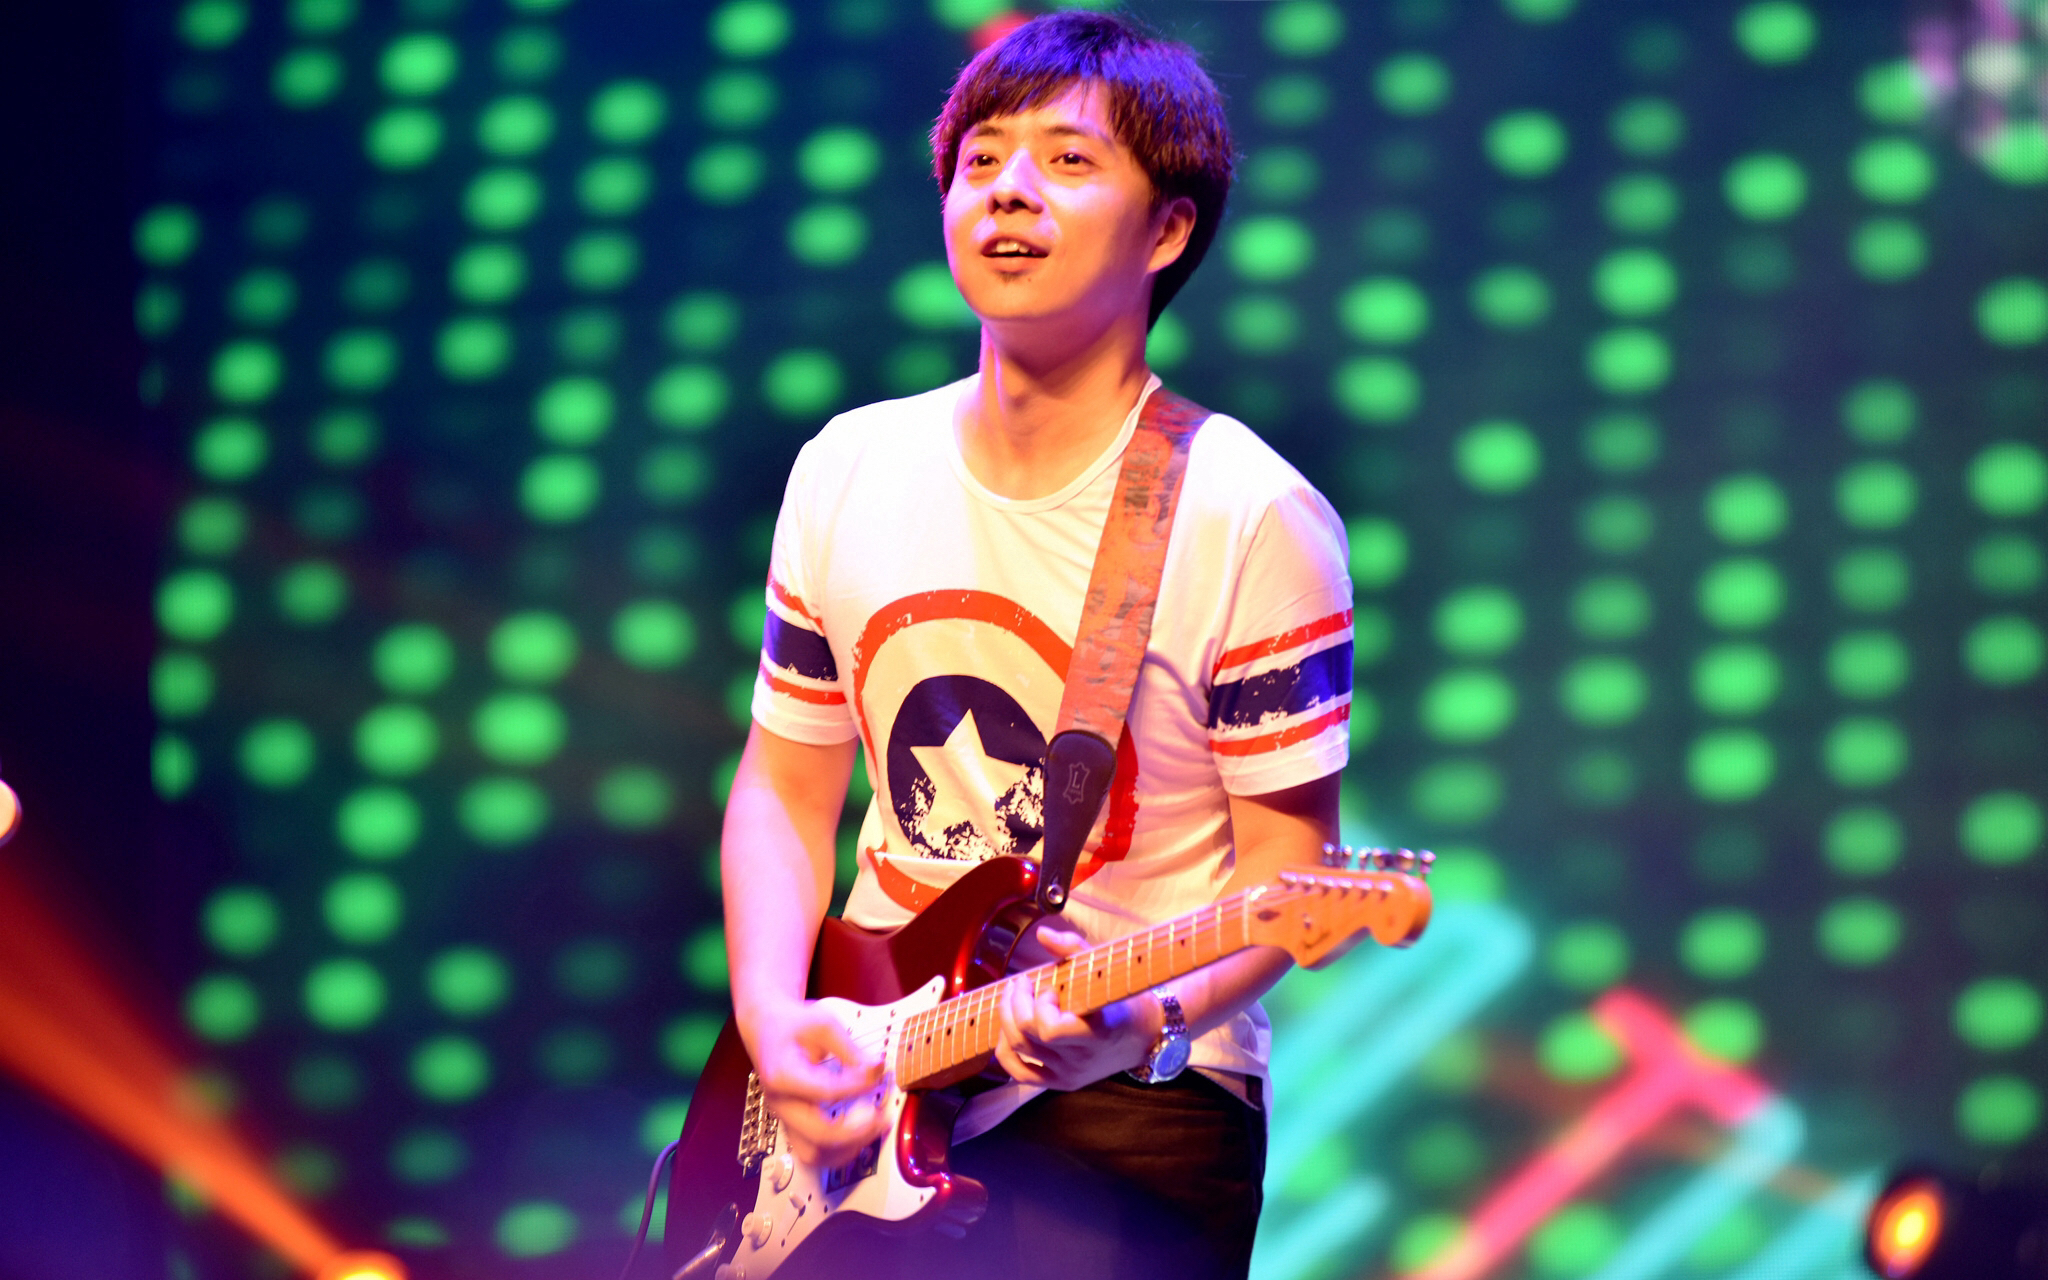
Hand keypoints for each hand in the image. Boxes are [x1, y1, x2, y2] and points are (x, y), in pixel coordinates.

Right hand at [745, 1000, 889, 1168]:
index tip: (879, 1073)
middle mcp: (781, 1104)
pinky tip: (861, 1134)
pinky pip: (814, 1152)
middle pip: (818, 1135)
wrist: (766, 1029)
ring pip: (814, 1154)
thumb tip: (877, 1068)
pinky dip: (840, 1151)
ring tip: (874, 1128)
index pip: (825, 1091)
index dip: (858, 1086)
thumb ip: (850, 1049)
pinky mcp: (793, 1126)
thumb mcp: (822, 1024)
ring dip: (849, 1148)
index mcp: (782, 1075)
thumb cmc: (793, 1024)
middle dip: (857, 1131)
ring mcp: (785, 1119)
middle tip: (882, 1116)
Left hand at [992, 920, 1163, 1090]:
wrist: (1144, 1037)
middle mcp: (1080, 1059)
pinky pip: (1019, 1073)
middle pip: (1027, 1036)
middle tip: (1021, 983)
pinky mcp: (1060, 1082)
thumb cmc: (1123, 998)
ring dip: (1007, 1019)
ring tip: (1013, 999)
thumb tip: (1042, 933)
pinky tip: (1008, 1029)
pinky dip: (1005, 1051)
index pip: (1050, 1029)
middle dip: (1015, 1003)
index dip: (1040, 1006)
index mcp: (1096, 1033)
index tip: (1049, 987)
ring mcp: (1069, 1074)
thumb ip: (1073, 948)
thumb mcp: (1105, 969)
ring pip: (1018, 1050)